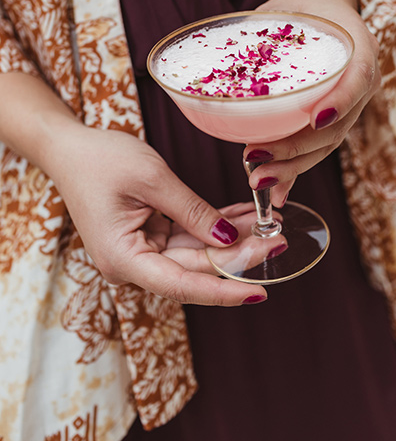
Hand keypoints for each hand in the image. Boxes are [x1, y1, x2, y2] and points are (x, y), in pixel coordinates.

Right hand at [47, 124, 267, 305]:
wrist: (70, 147)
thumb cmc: (100, 160)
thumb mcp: (153, 179)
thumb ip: (193, 212)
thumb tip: (228, 240)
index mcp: (123, 258)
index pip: (182, 285)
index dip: (223, 291)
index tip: (259, 293)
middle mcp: (131, 263)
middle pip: (194, 267)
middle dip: (238, 254)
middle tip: (278, 239)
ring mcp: (141, 250)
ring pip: (196, 252)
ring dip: (231, 238)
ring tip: (269, 223)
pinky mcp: (148, 236)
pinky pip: (188, 235)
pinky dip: (214, 225)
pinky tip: (245, 216)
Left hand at [244, 0, 380, 207]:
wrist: (327, 7)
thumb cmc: (304, 4)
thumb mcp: (286, 7)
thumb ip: (262, 31)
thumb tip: (214, 54)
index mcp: (358, 48)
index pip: (358, 77)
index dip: (342, 101)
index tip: (316, 119)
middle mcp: (360, 82)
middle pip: (337, 125)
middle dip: (298, 149)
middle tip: (258, 161)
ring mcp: (350, 104)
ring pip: (327, 144)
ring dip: (293, 166)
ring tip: (259, 180)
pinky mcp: (334, 118)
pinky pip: (317, 148)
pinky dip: (295, 170)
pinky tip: (275, 193)